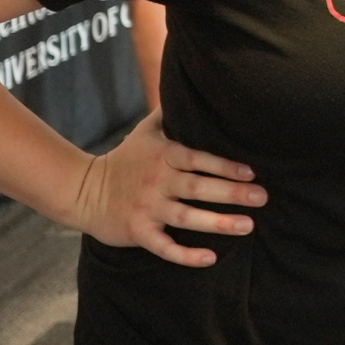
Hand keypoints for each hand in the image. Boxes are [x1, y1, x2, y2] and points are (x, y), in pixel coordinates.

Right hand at [69, 115, 266, 267]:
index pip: (199, 159)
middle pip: (198, 188)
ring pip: (187, 217)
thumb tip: (188, 85)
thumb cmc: (124, 160)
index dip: (225, 165)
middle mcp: (158, 182)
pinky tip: (209, 258)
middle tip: (262, 198)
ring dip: (217, 223)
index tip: (252, 171)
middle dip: (232, 193)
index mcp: (164, 156)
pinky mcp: (138, 232)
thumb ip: (168, 113)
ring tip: (247, 226)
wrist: (82, 191)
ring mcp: (147, 208)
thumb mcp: (144, 133)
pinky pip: (164, 246)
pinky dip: (185, 254)